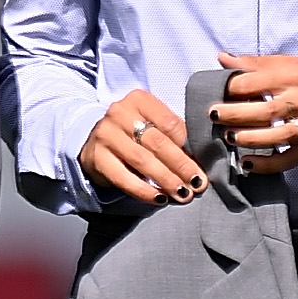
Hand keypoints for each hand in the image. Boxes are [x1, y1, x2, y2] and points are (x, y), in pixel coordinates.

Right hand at [81, 86, 204, 204]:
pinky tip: (159, 198)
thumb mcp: (152, 124)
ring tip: (183, 194)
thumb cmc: (133, 134)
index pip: (169, 123)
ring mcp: (106, 134)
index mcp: (139, 100)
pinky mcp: (97, 157)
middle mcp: (120, 113)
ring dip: (166, 180)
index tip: (202, 164)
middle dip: (181, 166)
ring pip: (142, 160)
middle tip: (197, 184)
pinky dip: (143, 190)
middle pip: (157, 142)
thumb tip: (201, 157)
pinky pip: (123, 177)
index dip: (187, 145)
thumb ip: (172, 133)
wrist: (95, 143)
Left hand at [212, 54, 297, 172]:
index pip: (253, 82)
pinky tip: (247, 163)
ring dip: (247, 139)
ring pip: (273, 137)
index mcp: (294, 75)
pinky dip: (266, 165)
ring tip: (228, 137)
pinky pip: (287, 160)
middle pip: (261, 111)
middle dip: (232, 114)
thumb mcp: (295, 62)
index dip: (229, 88)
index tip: (215, 92)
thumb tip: (223, 58)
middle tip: (213, 116)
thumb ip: (257, 63)